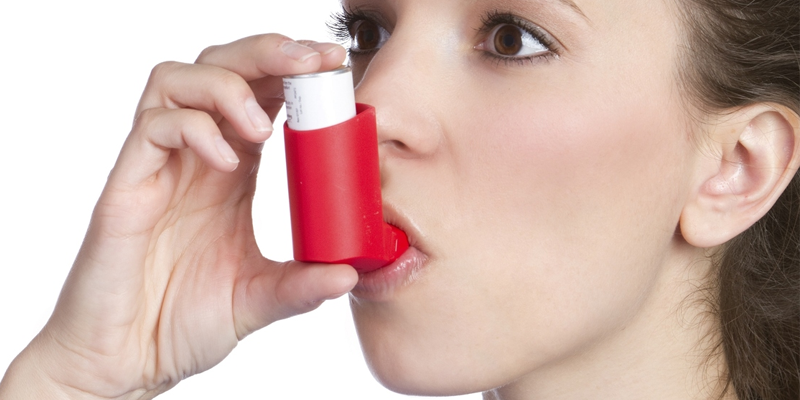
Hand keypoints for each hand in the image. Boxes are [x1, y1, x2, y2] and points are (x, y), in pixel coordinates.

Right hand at [0, 35, 356, 399]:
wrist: (127, 362)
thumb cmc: (179, 322)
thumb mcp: (258, 299)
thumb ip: (302, 284)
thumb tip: (352, 273)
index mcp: (231, 172)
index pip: (261, 94)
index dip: (294, 71)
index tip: (333, 66)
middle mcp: (195, 158)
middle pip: (221, 67)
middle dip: (268, 52)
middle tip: (311, 62)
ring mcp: (158, 167)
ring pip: (177, 79)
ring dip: (227, 85)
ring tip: (262, 126)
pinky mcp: (126, 186)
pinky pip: (151, 128)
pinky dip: (191, 128)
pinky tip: (224, 160)